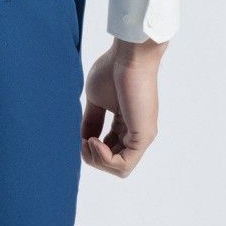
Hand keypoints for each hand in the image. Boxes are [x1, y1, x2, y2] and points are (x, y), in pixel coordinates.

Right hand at [81, 36, 165, 176]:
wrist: (128, 56)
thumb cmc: (113, 70)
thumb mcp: (96, 101)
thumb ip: (92, 122)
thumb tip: (84, 139)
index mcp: (126, 124)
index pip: (110, 151)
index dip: (91, 150)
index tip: (82, 136)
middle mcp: (136, 132)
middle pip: (114, 164)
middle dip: (93, 158)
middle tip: (83, 141)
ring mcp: (142, 135)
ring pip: (119, 169)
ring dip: (97, 160)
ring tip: (89, 141)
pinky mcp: (143, 136)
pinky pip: (124, 164)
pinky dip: (104, 159)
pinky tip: (94, 141)